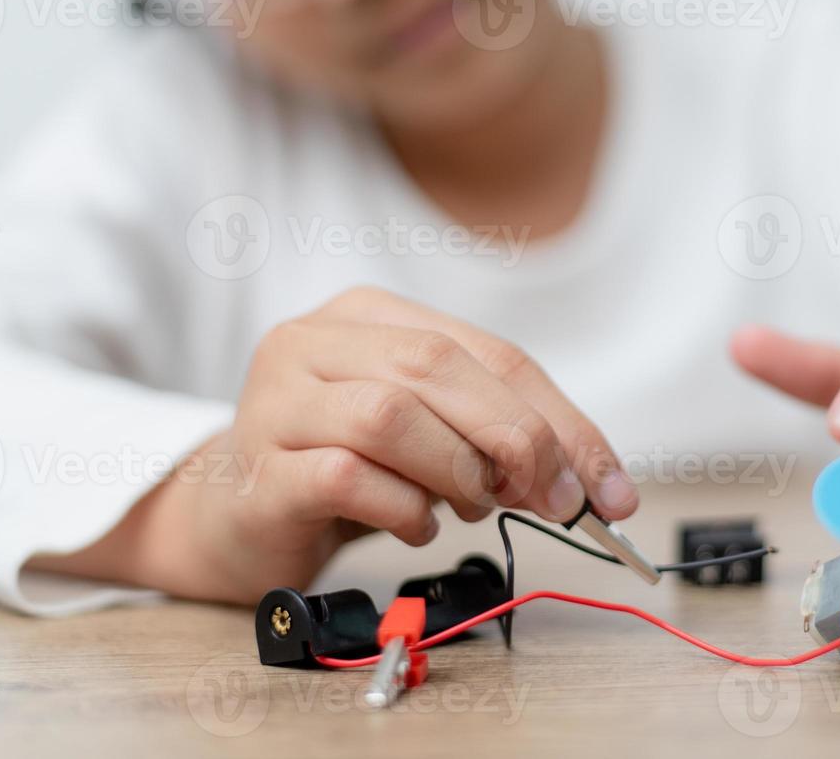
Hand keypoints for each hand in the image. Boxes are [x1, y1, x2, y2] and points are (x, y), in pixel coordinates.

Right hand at [32, 286, 636, 602]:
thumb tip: (589, 483)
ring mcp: (276, 400)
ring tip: (469, 507)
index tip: (608, 489)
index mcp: (368, 313)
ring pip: (391, 414)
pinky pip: (344, 476)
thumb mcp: (427, 433)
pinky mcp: (258, 468)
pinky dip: (403, 508)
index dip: (560, 419)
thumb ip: (493, 435)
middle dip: (519, 440)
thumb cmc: (343, 467)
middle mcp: (314, 340)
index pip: (488, 352)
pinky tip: (416, 526)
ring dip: (456, 472)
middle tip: (555, 502)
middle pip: (439, 369)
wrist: (231, 517)